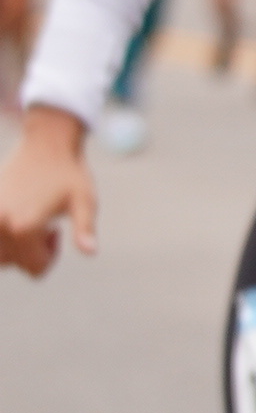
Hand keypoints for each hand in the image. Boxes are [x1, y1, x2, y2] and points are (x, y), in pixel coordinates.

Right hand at [0, 102, 94, 276]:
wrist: (46, 144)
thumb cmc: (70, 173)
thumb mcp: (85, 202)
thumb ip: (85, 229)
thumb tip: (90, 252)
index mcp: (25, 227)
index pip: (34, 268)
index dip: (50, 256)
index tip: (55, 233)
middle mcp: (1, 223)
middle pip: (12, 263)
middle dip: (29, 252)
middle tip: (43, 225)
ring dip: (11, 247)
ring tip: (27, 221)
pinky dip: (2, 235)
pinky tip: (14, 216)